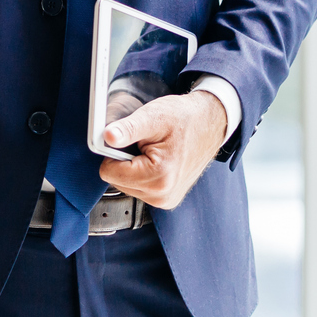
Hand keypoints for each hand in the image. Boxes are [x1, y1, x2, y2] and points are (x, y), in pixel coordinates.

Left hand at [97, 90, 227, 209]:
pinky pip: (138, 187)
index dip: (114, 152)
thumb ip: (127, 129)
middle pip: (116, 181)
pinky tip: (157, 161)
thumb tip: (107, 136)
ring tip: (153, 152)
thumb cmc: (184, 118)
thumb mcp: (152, 117)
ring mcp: (165, 200)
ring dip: (134, 168)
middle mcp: (162, 195)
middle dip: (125, 161)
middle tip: (146, 145)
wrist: (209, 124)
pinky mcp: (166, 199)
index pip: (109, 172)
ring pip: (126, 185)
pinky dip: (142, 174)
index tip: (132, 141)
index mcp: (158, 177)